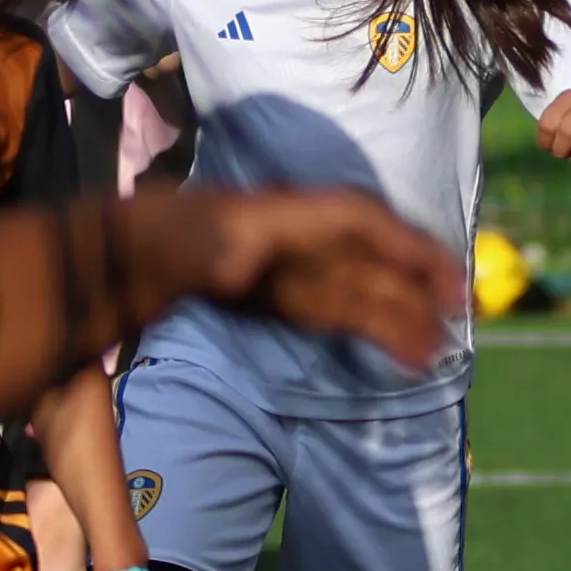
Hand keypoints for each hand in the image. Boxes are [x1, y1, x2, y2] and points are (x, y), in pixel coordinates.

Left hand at [120, 188, 463, 367]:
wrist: (112, 256)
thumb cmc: (153, 241)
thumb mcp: (184, 244)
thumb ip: (210, 254)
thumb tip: (239, 267)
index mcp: (282, 214)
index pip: (358, 219)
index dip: (407, 245)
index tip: (445, 277)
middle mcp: (295, 238)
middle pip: (368, 261)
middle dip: (414, 291)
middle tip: (457, 326)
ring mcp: (289, 268)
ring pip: (359, 292)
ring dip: (398, 319)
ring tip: (435, 355)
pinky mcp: (278, 297)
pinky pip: (338, 313)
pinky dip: (372, 332)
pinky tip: (401, 355)